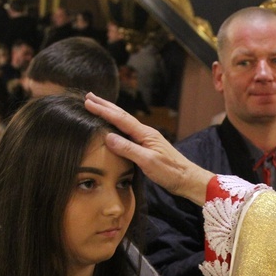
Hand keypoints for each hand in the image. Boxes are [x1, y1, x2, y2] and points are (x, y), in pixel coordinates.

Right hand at [84, 92, 213, 204]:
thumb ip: (129, 149)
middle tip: (89, 96)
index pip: (120, 119)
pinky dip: (117, 125)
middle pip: (122, 116)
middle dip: (105, 106)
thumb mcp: (148, 162)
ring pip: (125, 122)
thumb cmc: (170, 172)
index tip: (88, 102)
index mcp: (145, 134)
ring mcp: (147, 139)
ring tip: (98, 106)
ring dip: (110, 113)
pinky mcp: (147, 147)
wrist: (187, 179)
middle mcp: (146, 133)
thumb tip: (108, 137)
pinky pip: (128, 131)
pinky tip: (114, 126)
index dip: (103, 111)